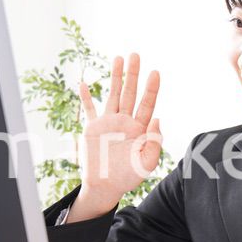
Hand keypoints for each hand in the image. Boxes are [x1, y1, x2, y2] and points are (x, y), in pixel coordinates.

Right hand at [68, 53, 161, 220]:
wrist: (105, 187)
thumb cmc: (128, 177)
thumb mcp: (147, 163)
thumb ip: (154, 142)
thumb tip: (157, 118)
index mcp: (140, 129)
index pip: (147, 104)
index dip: (152, 88)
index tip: (155, 72)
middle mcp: (125, 122)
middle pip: (130, 93)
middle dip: (133, 74)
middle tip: (136, 55)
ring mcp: (108, 123)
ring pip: (113, 94)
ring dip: (116, 77)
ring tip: (119, 58)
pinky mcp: (92, 128)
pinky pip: (89, 109)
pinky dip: (86, 97)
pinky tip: (84, 83)